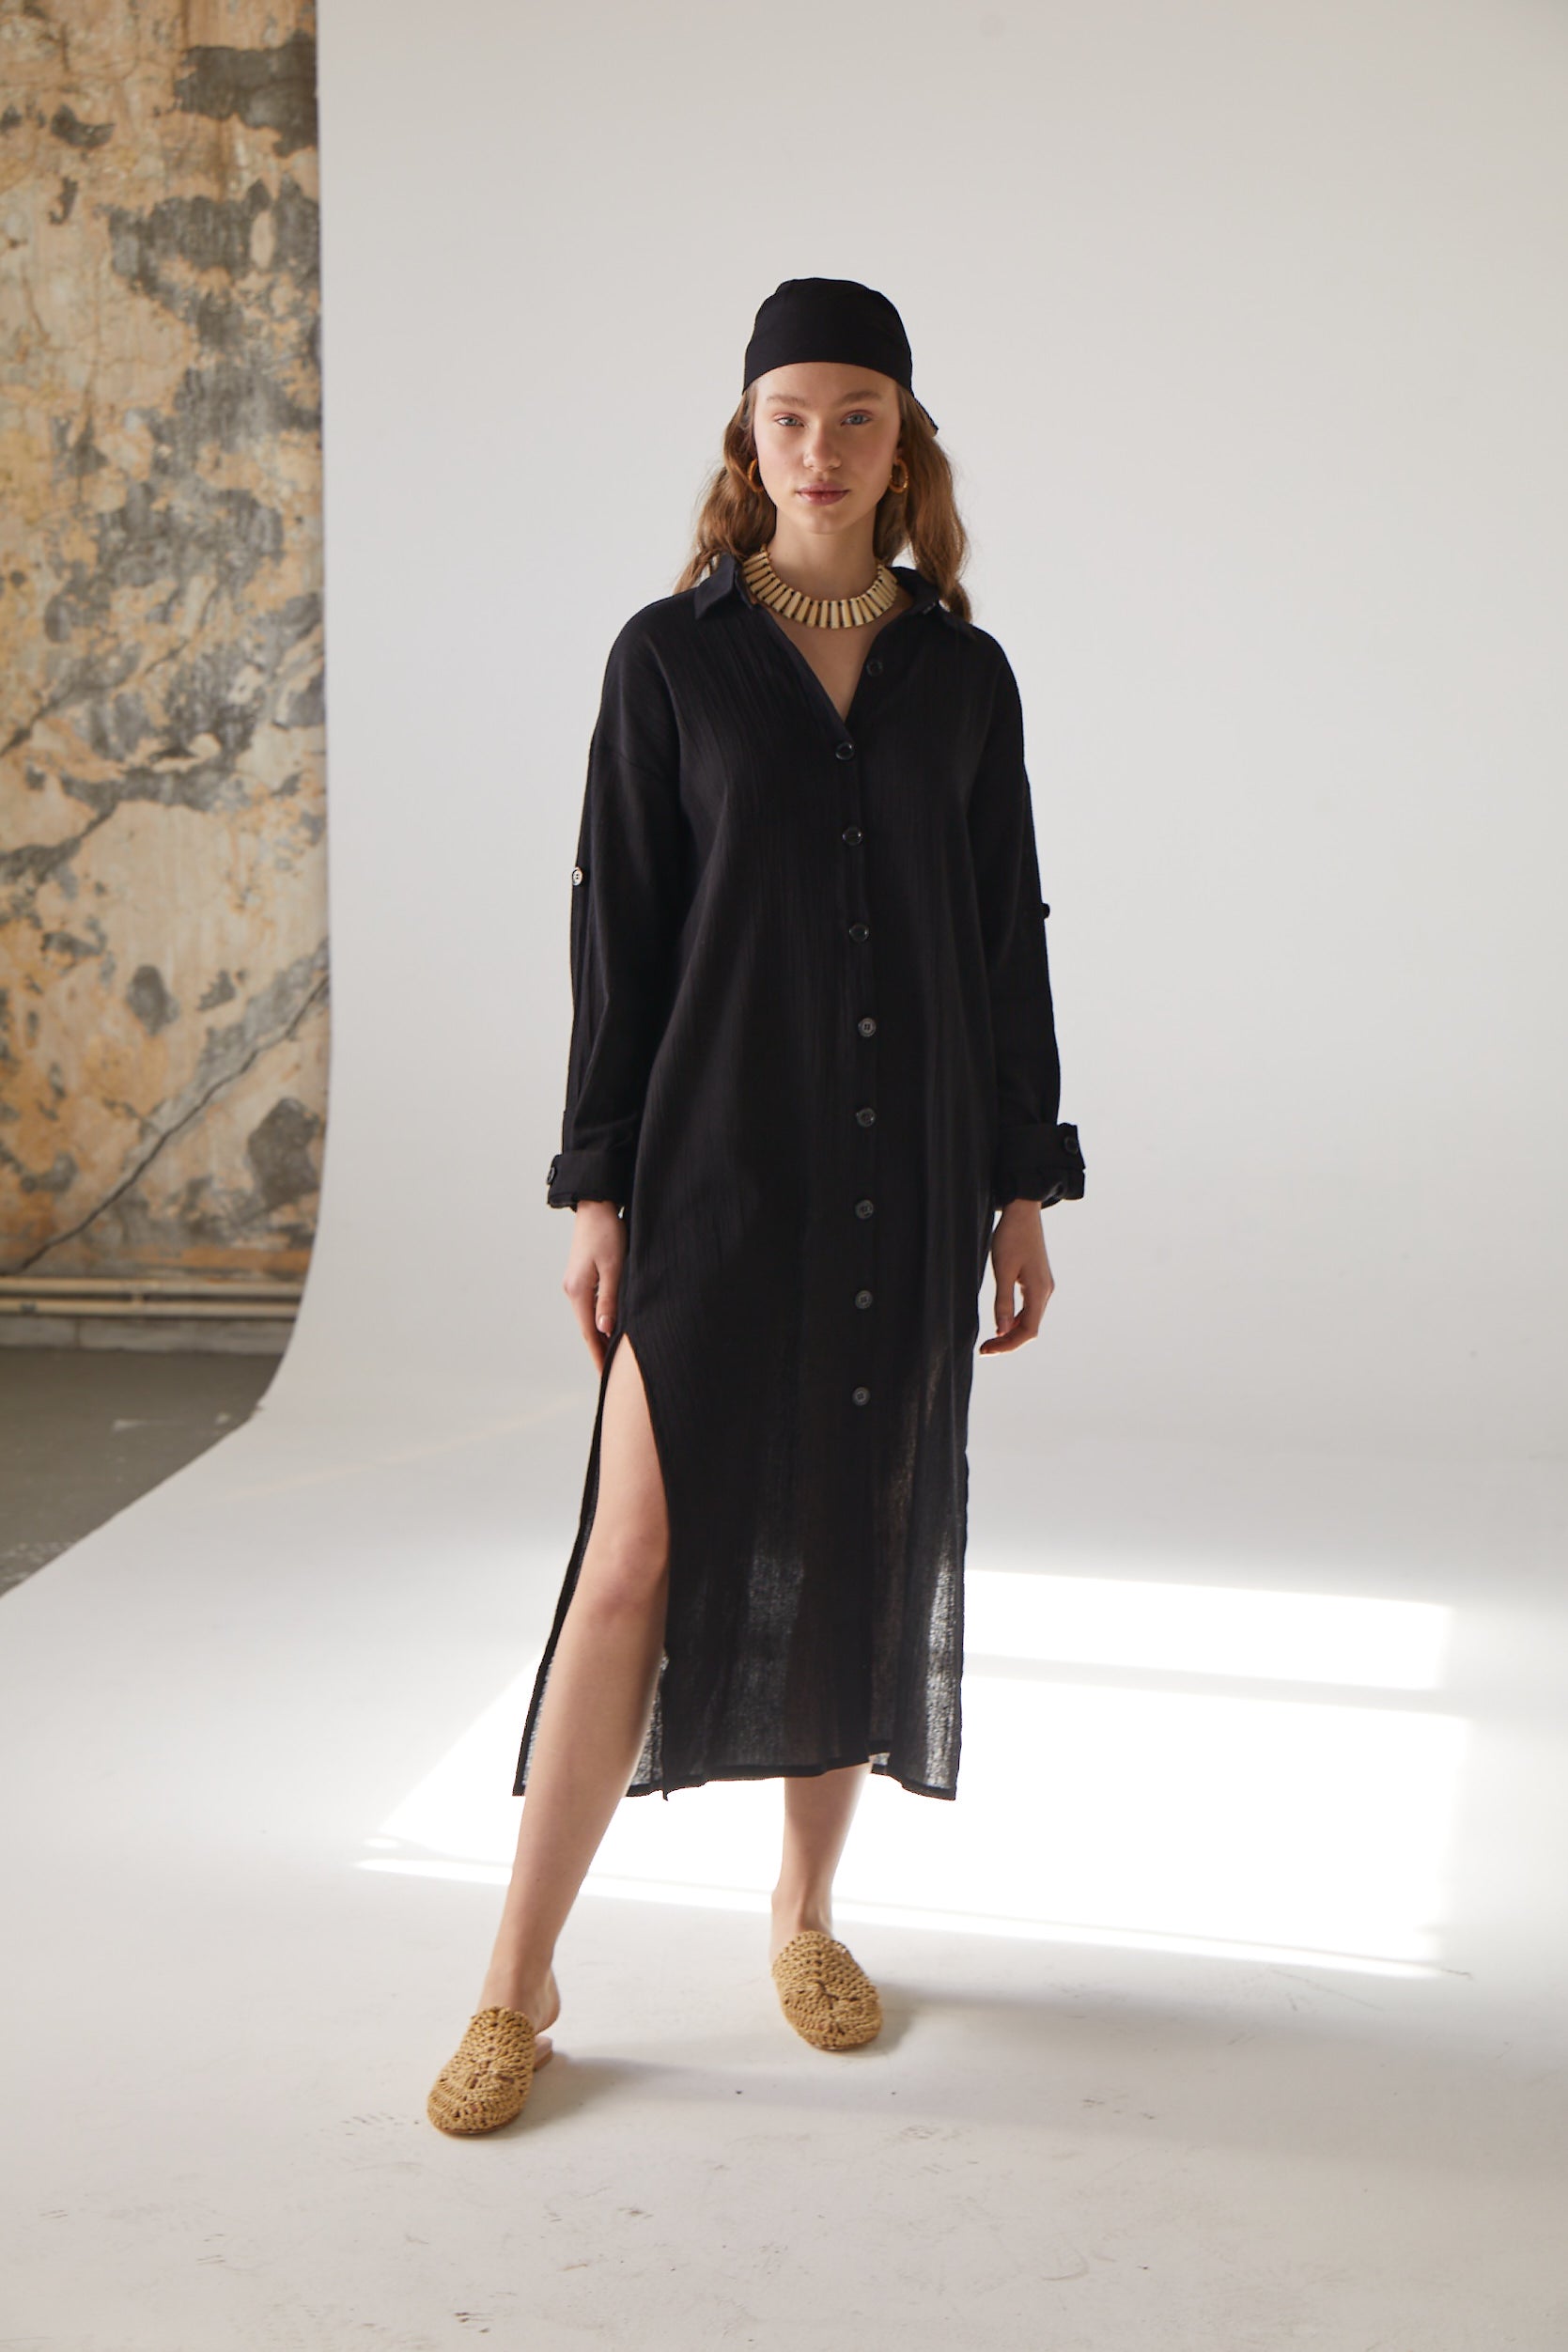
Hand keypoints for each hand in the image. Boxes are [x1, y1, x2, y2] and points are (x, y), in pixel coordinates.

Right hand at [562, 1200, 626, 1371]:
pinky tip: (609, 1327)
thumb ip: (609, 1299)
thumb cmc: (608, 1233)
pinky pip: (590, 1306)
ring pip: (588, 1318)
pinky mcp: (580, 1278)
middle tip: (613, 1375)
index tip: (607, 1376)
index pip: (590, 1333)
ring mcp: (574, 1284)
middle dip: (599, 1351)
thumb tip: (604, 1330)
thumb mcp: (614, 1267)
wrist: (595, 1206)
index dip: (599, 1355)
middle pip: (587, 1329)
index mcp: (579, 1291)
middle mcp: (572, 1291)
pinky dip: (600, 1320)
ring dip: (600, 1336)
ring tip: (614, 1356)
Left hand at [979, 1199, 1053, 1354]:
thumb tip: (1002, 1331)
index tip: (987, 1350)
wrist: (1023, 1212)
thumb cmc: (1011, 1237)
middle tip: (984, 1347)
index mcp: (1039, 1291)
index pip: (1028, 1331)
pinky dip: (1015, 1318)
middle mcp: (1045, 1291)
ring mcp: (1043, 1286)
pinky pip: (1029, 1307)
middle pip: (1030, 1328)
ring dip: (1011, 1331)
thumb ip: (1003, 1302)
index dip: (1008, 1345)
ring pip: (1030, 1319)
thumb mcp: (1002, 1270)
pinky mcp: (1038, 1280)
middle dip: (1008, 1341)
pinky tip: (1001, 1321)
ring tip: (990, 1338)